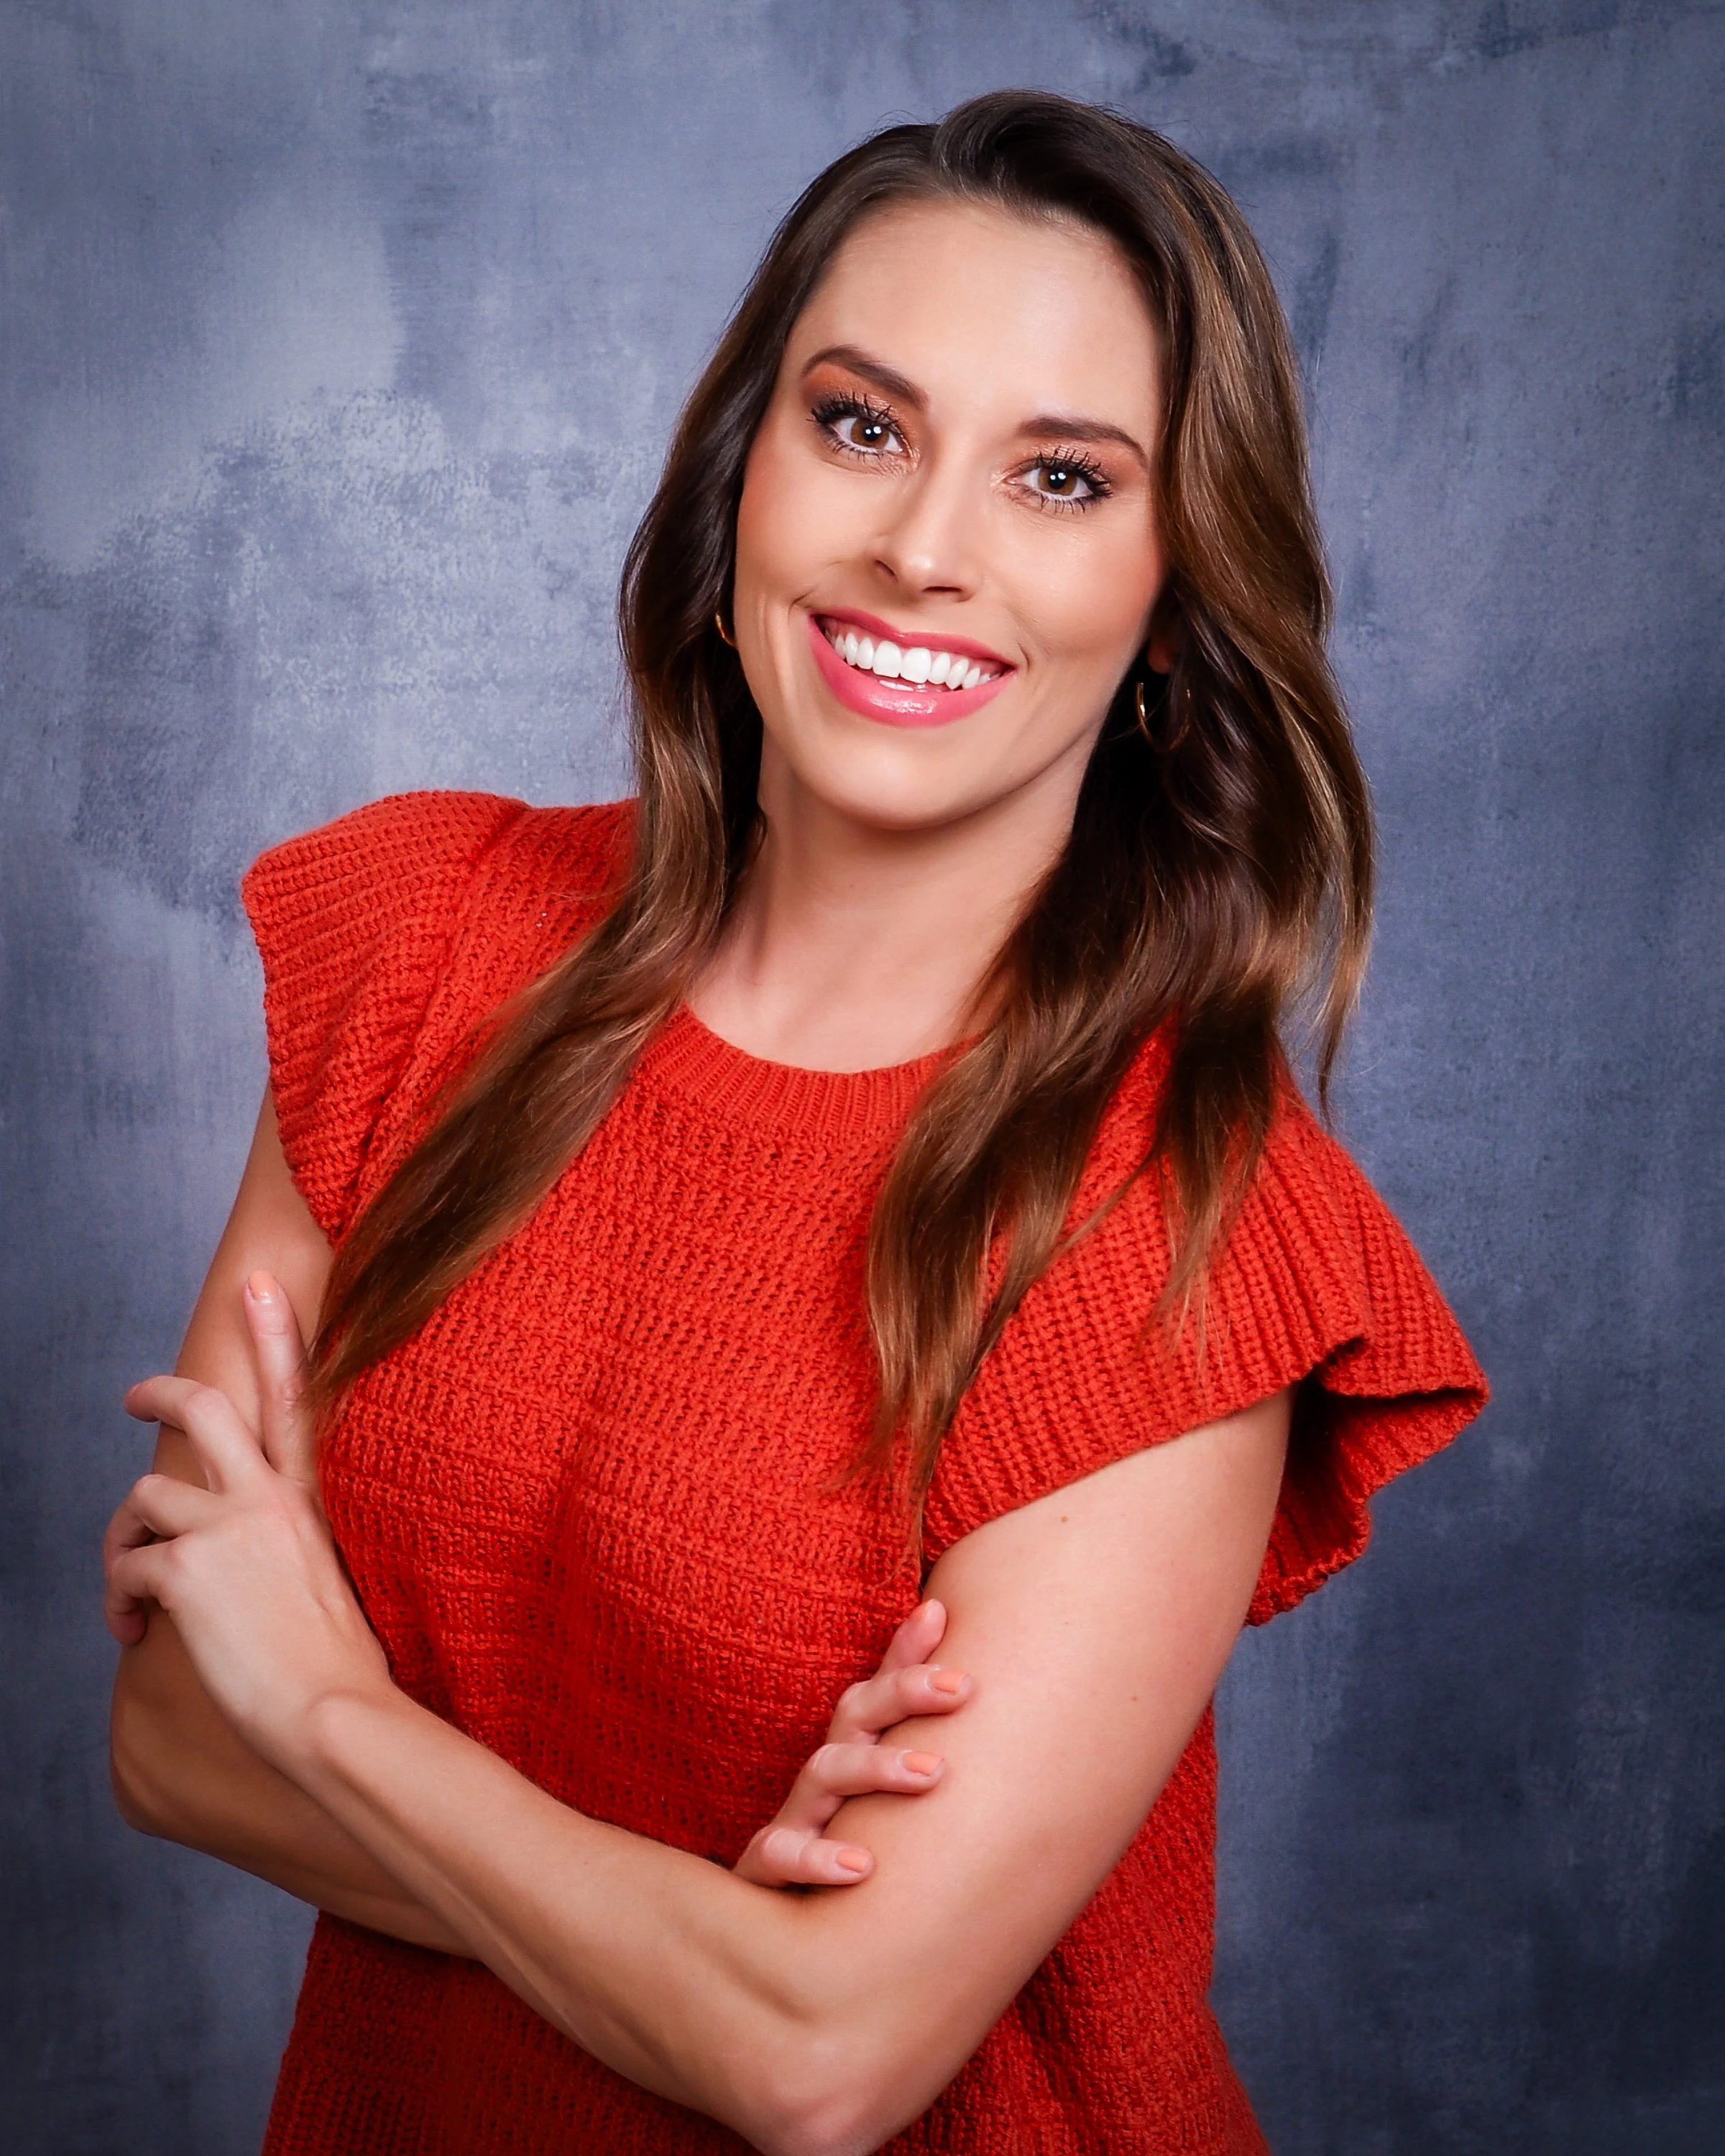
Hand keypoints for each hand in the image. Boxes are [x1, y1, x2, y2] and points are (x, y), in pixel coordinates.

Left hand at [103, 1273, 389, 1762]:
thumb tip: (245, 1569)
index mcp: (310, 1501)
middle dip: (161, 1394)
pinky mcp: (186, 1567)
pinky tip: (134, 1632)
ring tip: (129, 1589)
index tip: (255, 1287)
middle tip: (136, 1398)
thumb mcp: (332, 1585)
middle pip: (205, 1409)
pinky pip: (126, 1566)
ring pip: (144, 1496)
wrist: (334, 1714)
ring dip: (122, 1541)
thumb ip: (291, 1555)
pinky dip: (118, 1599)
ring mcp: (228, 1527)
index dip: (276, 1334)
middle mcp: (270, 1499)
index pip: (296, 1397)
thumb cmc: (342, 1671)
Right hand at [734, 1599, 971, 1888]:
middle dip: (905, 1693)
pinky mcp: (765, 1867)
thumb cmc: (844, 1845)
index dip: (912, 1657)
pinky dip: (817, 1858)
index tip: (946, 1624)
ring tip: (932, 1775)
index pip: (883, 1690)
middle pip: (855, 1714)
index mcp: (854, 1749)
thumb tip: (961, 1659)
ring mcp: (795, 1814)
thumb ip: (922, 1740)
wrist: (773, 1924)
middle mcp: (824, 1773)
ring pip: (824, 1771)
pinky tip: (862, 1866)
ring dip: (876, 1766)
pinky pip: (782, 1853)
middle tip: (961, 1689)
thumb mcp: (881, 1792)